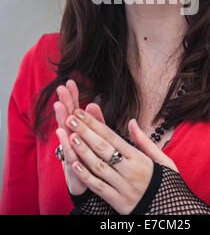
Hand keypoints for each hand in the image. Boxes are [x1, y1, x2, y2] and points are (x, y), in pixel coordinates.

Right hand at [54, 80, 104, 194]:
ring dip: (61, 118)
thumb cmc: (91, 157)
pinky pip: (69, 152)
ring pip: (65, 133)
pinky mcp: (72, 166)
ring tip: (59, 105)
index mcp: (78, 131)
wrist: (88, 184)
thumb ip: (95, 121)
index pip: (75, 110)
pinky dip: (65, 142)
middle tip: (60, 87)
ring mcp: (70, 151)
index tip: (70, 81)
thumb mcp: (95, 137)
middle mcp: (71, 139)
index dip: (73, 96)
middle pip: (67, 117)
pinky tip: (62, 132)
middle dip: (64, 102)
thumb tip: (92, 103)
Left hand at [64, 107, 178, 214]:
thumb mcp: (162, 159)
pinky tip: (74, 165)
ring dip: (83, 151)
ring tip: (70, 136)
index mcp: (139, 158)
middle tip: (70, 118)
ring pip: (99, 166)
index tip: (81, 113)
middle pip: (103, 148)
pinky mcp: (118, 202)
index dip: (95, 124)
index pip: (112, 137)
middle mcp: (130, 170)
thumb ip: (144, 141)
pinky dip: (86, 176)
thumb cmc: (164, 183)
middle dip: (85, 131)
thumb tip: (131, 122)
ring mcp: (123, 186)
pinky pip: (99, 187)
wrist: (172, 212)